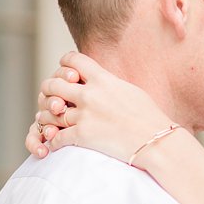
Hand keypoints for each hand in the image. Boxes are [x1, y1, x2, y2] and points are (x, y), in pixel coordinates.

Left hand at [23, 52, 174, 162]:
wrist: (157, 141)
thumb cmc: (150, 118)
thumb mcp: (130, 90)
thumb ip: (110, 84)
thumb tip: (102, 81)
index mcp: (103, 80)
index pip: (72, 60)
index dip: (64, 65)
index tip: (65, 73)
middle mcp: (90, 94)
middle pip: (53, 84)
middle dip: (49, 91)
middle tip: (53, 99)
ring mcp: (85, 115)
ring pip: (49, 112)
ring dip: (46, 118)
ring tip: (50, 123)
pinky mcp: (83, 136)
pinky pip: (56, 137)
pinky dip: (53, 140)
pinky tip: (57, 142)